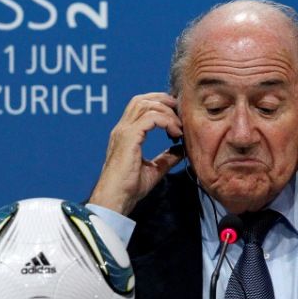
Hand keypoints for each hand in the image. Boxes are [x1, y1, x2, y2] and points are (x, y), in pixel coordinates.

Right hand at [89, 92, 183, 214]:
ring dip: (167, 111)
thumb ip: (167, 157)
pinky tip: (175, 133)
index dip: (160, 105)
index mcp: (125, 134)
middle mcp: (122, 128)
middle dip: (164, 101)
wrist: (116, 199)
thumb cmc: (129, 188)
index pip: (140, 105)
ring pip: (146, 104)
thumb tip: (181, 149)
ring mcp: (124, 131)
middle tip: (180, 114)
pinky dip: (166, 121)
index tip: (177, 119)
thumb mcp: (154, 169)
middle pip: (142, 99)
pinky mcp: (129, 137)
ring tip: (179, 127)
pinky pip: (151, 118)